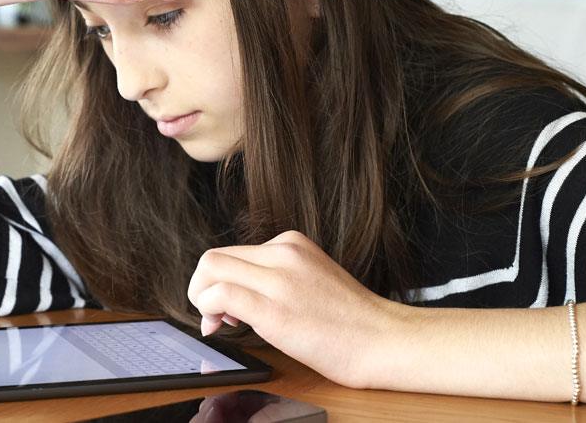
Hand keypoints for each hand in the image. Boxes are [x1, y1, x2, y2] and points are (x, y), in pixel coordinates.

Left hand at [187, 231, 405, 387]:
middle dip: (202, 287)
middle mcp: (284, 253)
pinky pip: (221, 295)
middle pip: (214, 256)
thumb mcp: (311, 278)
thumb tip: (234, 293)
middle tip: (214, 314)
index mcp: (292, 243)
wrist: (383, 341)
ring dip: (201, 297)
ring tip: (217, 322)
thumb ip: (277, 276)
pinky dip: (209, 309)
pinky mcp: (275, 308)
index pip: (233, 252)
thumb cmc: (350, 321)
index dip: (218, 279)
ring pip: (211, 268)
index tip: (225, 305)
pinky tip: (221, 327)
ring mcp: (279, 279)